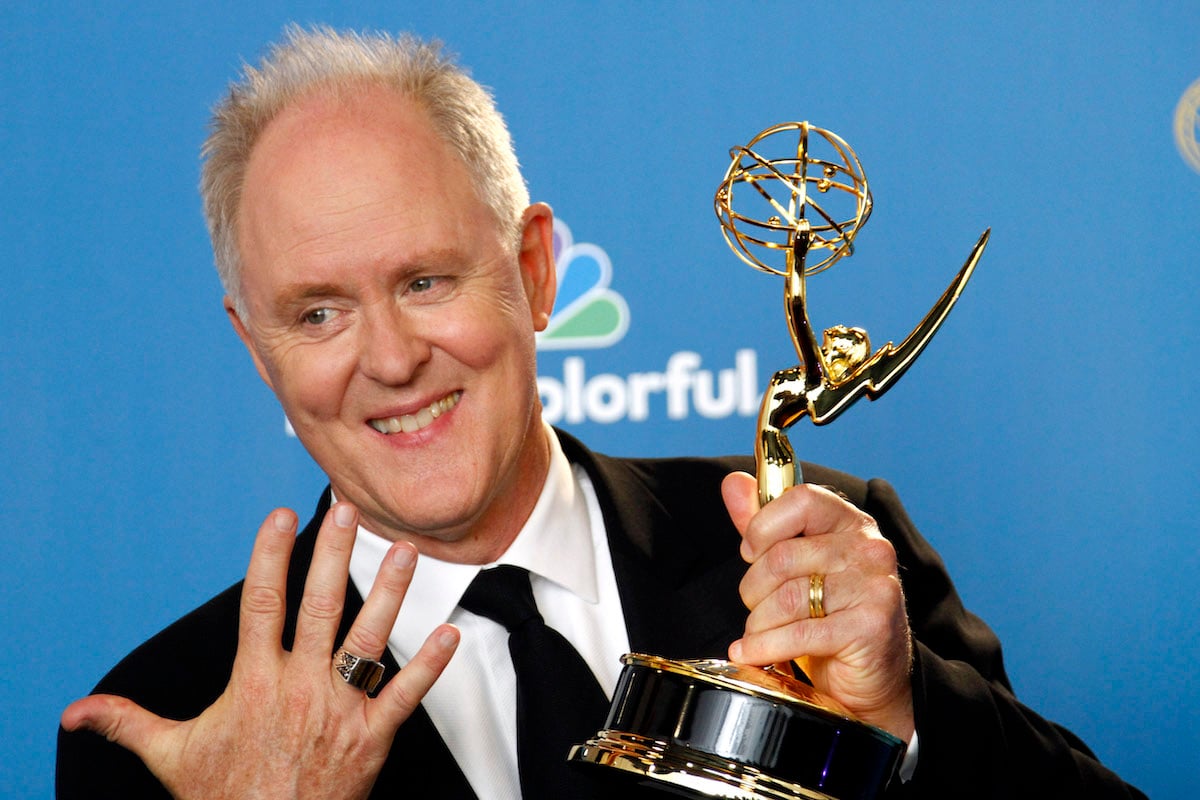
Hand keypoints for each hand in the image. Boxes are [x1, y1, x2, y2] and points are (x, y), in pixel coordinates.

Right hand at [60, 502, 459, 798]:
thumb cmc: (226, 797)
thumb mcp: (171, 756)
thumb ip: (129, 722)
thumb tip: (76, 711)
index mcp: (255, 682)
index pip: (261, 604)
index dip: (271, 556)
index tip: (281, 518)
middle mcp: (300, 687)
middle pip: (320, 607)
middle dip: (335, 554)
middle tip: (349, 512)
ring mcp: (340, 709)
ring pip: (369, 639)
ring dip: (390, 593)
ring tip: (406, 552)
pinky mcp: (372, 737)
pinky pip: (407, 695)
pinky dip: (430, 665)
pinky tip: (450, 633)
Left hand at [722, 472, 913, 739]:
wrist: (872, 679)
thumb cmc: (830, 616)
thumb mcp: (795, 565)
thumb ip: (765, 524)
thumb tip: (733, 483)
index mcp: (850, 523)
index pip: (801, 499)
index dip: (764, 526)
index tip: (750, 552)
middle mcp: (869, 548)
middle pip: (783, 556)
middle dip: (754, 589)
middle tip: (754, 607)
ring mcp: (874, 586)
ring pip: (787, 597)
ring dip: (758, 623)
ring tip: (757, 634)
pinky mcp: (871, 626)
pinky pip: (799, 634)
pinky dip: (764, 647)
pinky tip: (750, 652)